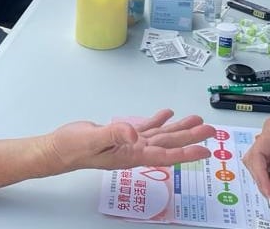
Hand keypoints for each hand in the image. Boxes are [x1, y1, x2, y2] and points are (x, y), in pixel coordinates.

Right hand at [45, 109, 214, 172]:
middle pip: (169, 144)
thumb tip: (135, 133)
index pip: (164, 155)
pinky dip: (158, 121)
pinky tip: (168, 114)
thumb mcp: (93, 139)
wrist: (59, 149)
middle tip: (210, 130)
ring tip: (197, 121)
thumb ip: (114, 134)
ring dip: (179, 129)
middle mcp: (135, 151)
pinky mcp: (122, 135)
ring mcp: (130, 143)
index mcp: (131, 154)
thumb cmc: (73, 147)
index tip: (205, 150)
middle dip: (190, 137)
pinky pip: (146, 128)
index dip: (186, 152)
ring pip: (161, 136)